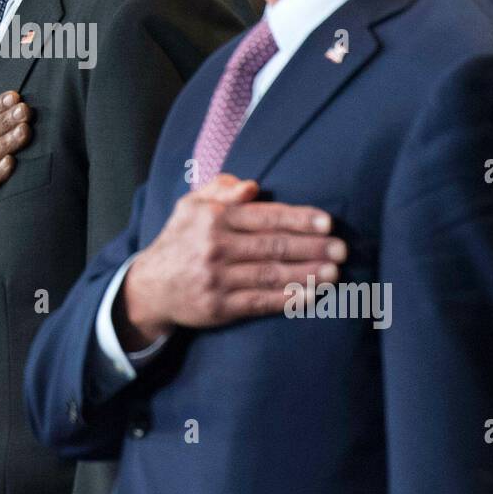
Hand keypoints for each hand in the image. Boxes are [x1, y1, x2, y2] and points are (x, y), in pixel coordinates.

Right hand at [117, 175, 344, 349]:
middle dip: (312, 247)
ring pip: (271, 274)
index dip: (298, 219)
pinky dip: (288, 299)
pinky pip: (260, 302)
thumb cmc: (180, 240)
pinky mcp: (219, 307)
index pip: (265, 217)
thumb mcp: (190, 206)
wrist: (150, 287)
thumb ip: (220, 190)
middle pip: (273, 246)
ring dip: (306, 273)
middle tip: (341, 248)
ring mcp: (217, 279)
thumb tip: (252, 186)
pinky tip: (311, 296)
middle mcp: (215, 247)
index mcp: (213, 218)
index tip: (327, 222)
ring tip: (334, 271)